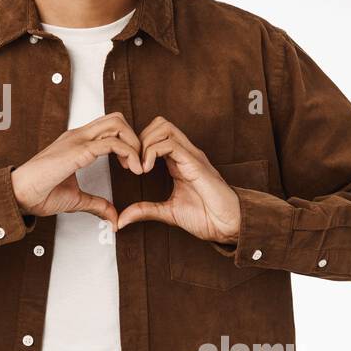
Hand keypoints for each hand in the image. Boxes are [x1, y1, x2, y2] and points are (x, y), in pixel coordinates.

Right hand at [11, 111, 144, 228]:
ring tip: (136, 166)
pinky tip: (131, 168)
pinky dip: (128, 153)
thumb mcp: (76, 199)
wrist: (20, 195)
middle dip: (134, 138)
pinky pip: (111, 142)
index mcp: (77, 142)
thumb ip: (96, 204)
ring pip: (117, 124)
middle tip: (137, 162)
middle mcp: (78, 136)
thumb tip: (113, 216)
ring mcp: (78, 140)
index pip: (108, 127)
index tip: (129, 165)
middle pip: (116, 119)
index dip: (125, 142)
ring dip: (133, 143)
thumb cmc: (40, 194)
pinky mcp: (78, 150)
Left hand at [114, 116, 240, 242]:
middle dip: (139, 139)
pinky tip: (145, 170)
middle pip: (158, 124)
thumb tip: (122, 219)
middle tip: (131, 163)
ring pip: (163, 127)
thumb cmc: (206, 217)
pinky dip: (152, 152)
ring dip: (144, 143)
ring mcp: (191, 155)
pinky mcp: (195, 163)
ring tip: (139, 166)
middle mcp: (185, 153)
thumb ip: (146, 210)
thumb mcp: (168, 212)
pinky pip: (170, 144)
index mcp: (178, 161)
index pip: (156, 135)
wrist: (228, 226)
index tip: (127, 166)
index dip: (138, 145)